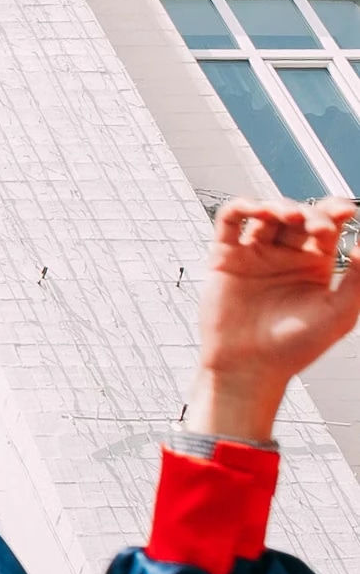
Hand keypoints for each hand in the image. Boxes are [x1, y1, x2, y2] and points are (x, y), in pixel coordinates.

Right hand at [186, 199, 359, 443]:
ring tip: (286, 216)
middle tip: (315, 225)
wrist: (250, 366)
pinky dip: (240, 207)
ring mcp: (254, 254)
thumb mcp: (340, 313)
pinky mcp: (226, 256)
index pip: (327, 228)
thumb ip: (358, 279)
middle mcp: (284, 256)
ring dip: (277, 206)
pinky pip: (229, 222)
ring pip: (265, 214)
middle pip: (297, 216)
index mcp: (314, 266)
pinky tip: (254, 209)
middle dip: (308, 213)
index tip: (347, 210)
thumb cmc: (295, 347)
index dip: (335, 213)